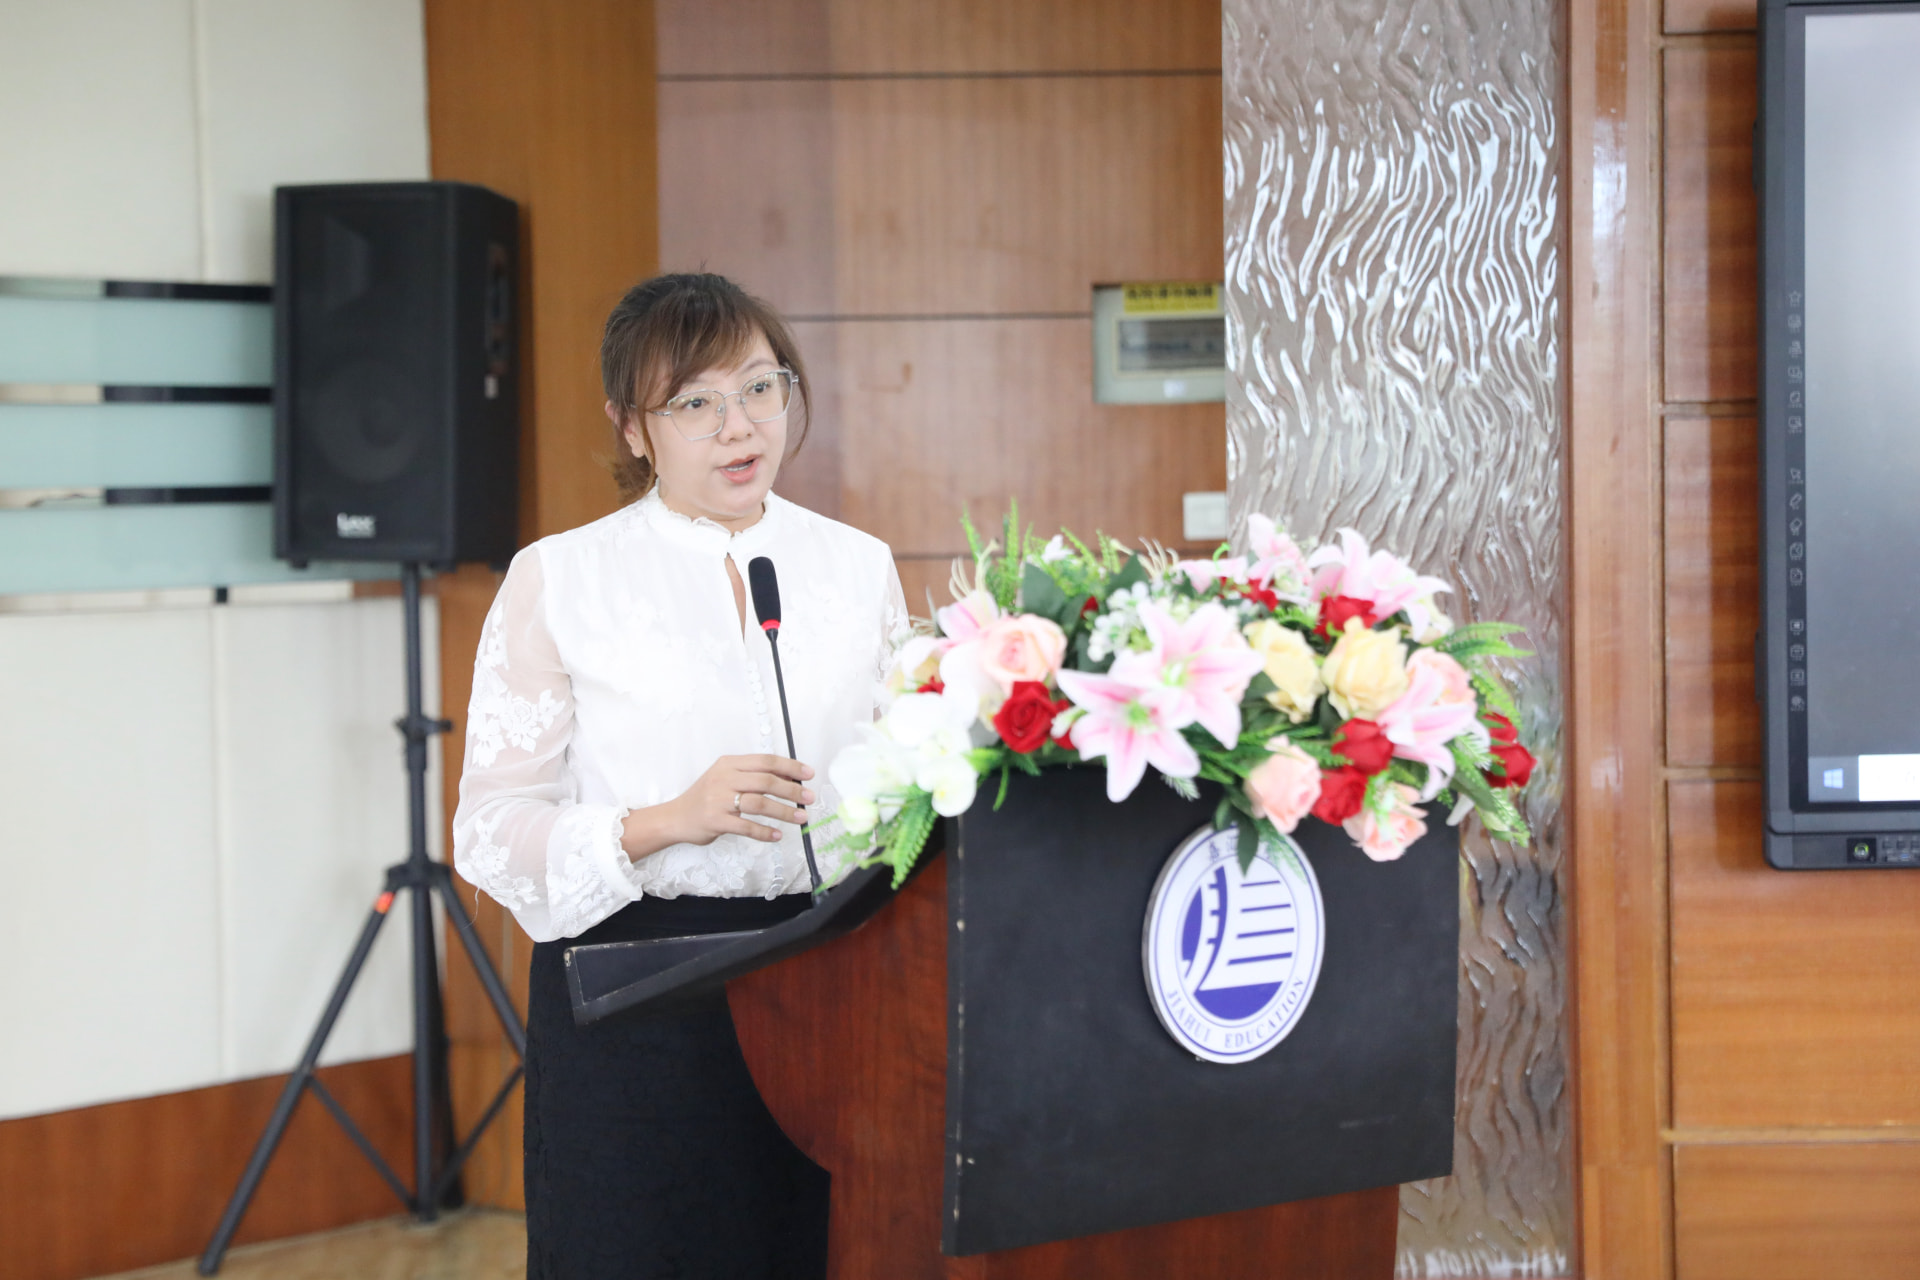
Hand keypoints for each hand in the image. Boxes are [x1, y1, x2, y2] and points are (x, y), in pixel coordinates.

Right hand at [622, 754, 816, 857]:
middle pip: (766, 781)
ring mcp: (719, 800)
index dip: (790, 767)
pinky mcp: (716, 821)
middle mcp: (724, 778)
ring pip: (759, 803)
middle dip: (792, 790)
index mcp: (729, 763)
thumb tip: (790, 779)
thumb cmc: (706, 797)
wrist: (675, 818)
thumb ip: (752, 776)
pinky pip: (746, 827)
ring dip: (784, 812)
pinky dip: (765, 832)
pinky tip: (777, 835)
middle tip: (809, 798)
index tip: (809, 774)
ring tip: (801, 818)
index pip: (766, 761)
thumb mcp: (726, 778)